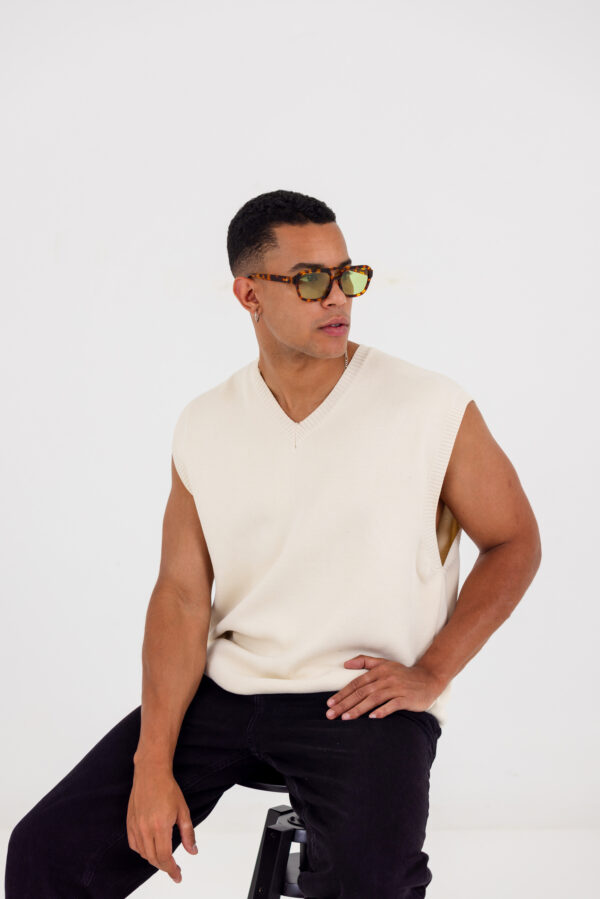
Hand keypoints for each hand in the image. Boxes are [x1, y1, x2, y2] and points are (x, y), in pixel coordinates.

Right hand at [127, 762, 197, 883]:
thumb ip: (188, 833)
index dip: (171, 870)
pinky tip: (150, 848)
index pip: (164, 857)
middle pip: (153, 858)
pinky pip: (134, 844)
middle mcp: (145, 828)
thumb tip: (192, 851)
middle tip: (174, 869)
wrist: (150, 773)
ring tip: (164, 858)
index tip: (178, 876)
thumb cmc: (168, 788)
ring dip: (154, 859)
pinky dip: (142, 851)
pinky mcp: (129, 822)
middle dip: (164, 867)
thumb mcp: (183, 810)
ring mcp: (135, 826)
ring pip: (143, 853)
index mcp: (160, 826)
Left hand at [325, 655, 445, 719]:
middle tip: (331, 714)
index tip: (330, 703)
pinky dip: (382, 711)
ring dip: (359, 708)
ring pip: (374, 699)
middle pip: (362, 692)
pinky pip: (393, 705)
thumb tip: (346, 664)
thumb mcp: (384, 663)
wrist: (429, 678)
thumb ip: (365, 661)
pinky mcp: (407, 698)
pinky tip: (372, 718)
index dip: (342, 693)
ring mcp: (397, 688)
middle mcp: (386, 678)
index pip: (356, 683)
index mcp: (378, 671)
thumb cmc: (403, 673)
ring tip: (346, 718)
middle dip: (345, 703)